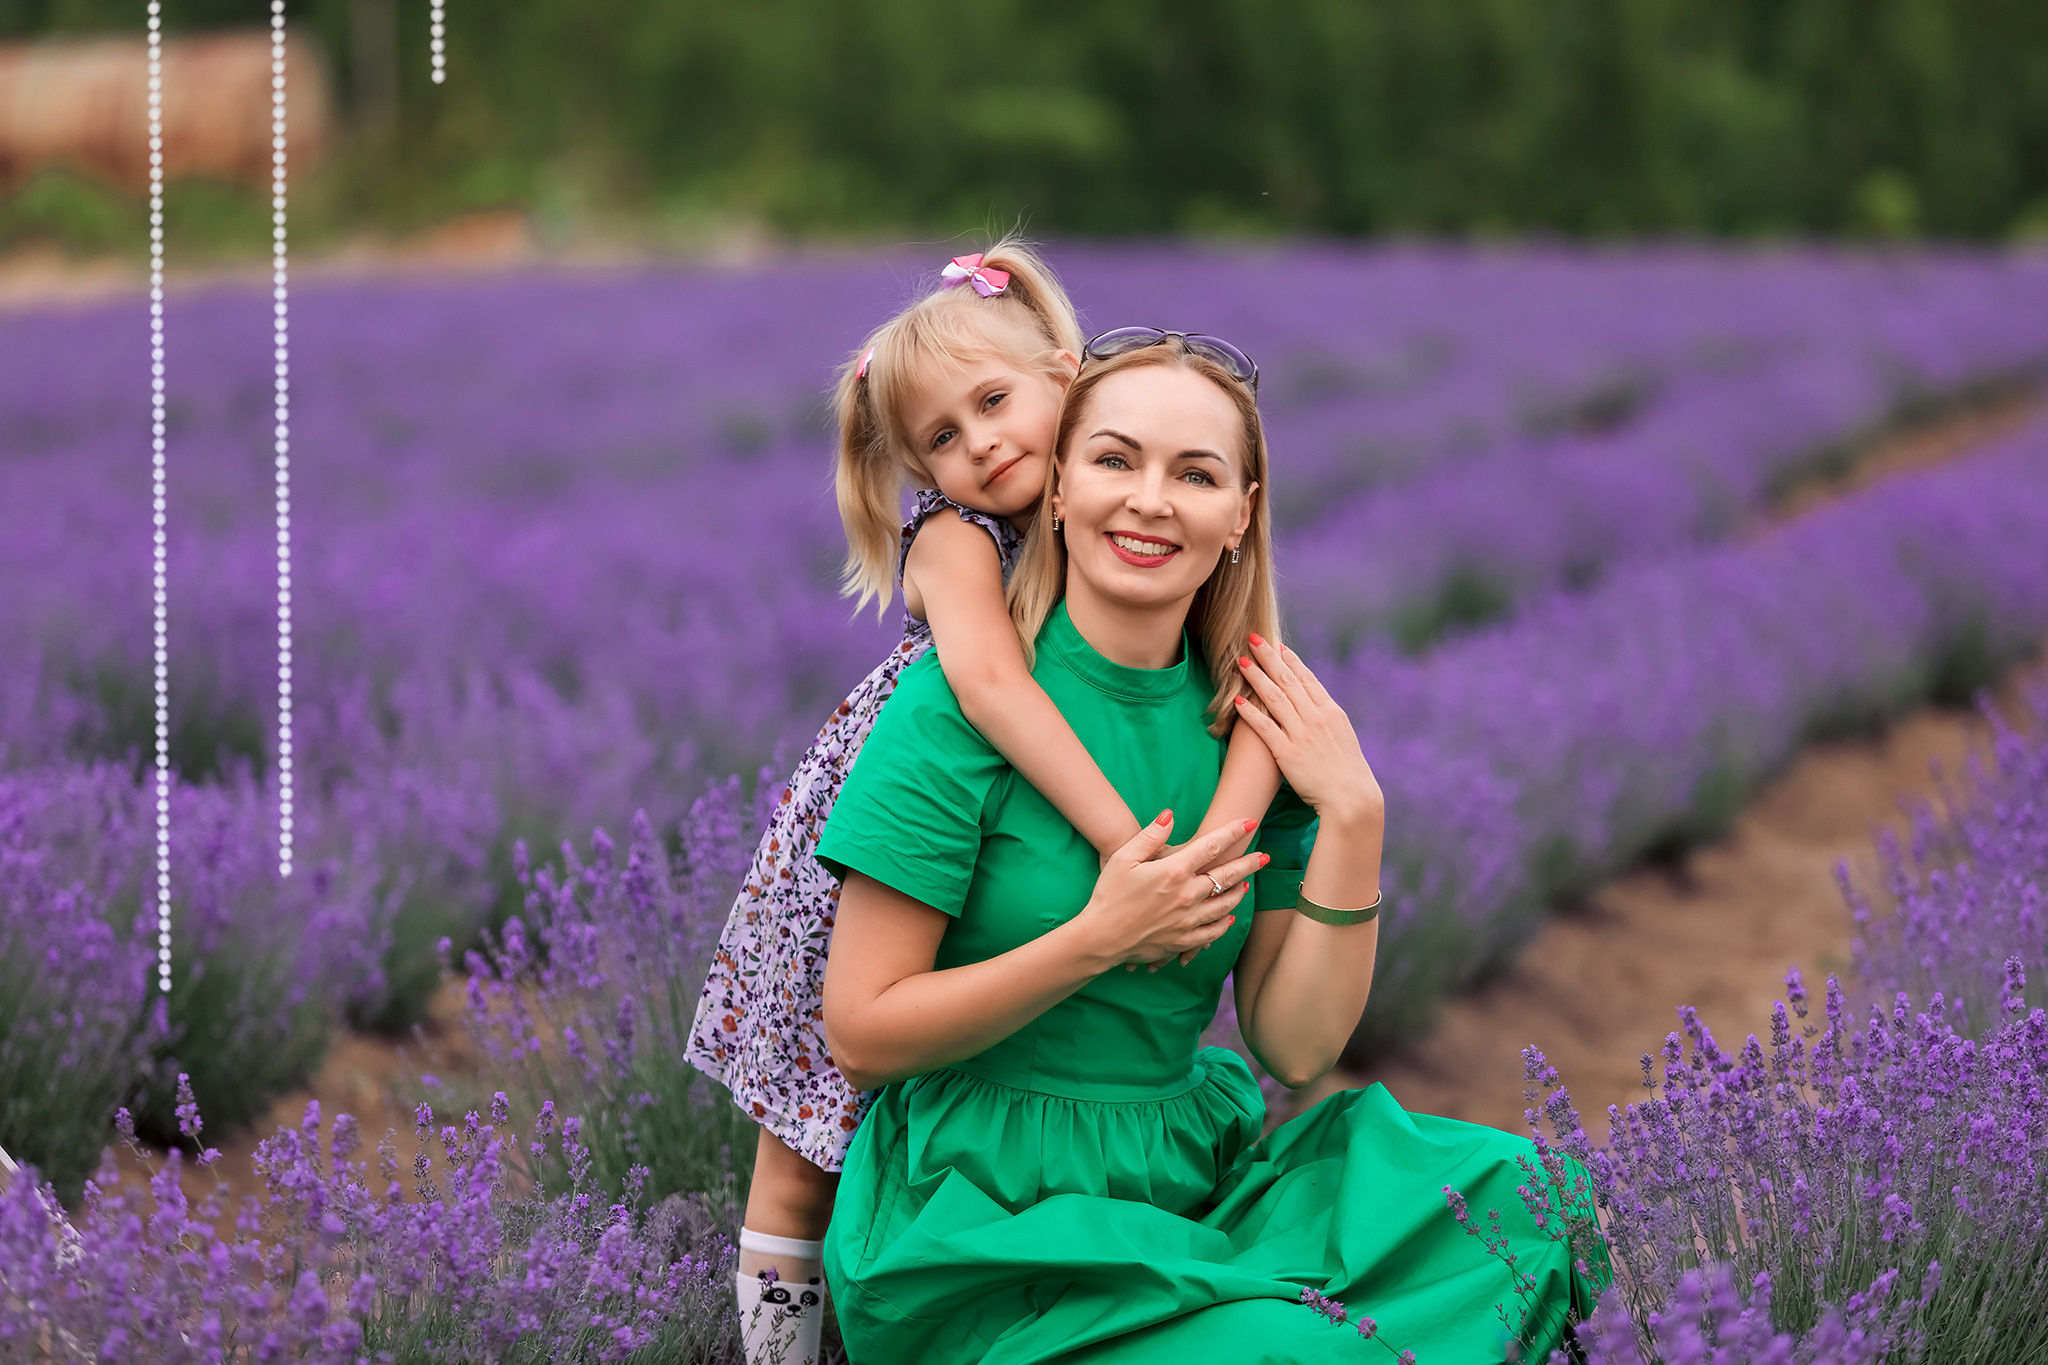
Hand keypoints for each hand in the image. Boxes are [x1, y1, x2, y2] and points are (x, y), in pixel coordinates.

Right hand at [1074, 812, 1268, 971]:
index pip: (1212, 846)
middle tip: (1264, 857)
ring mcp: (1188, 920)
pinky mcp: (1183, 940)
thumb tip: (1170, 815)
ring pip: (1225, 904)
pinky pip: (1213, 932)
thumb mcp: (1123, 858)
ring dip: (1239, 892)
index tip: (1249, 822)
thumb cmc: (1108, 895)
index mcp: (1174, 871)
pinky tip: (1228, 917)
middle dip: (1249, 864)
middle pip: (1228, 875)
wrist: (1101, 938)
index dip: (1233, 832)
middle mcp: (1187, 895)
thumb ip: (1150, 836)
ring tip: (1247, 884)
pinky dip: (1224, 922)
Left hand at [1231, 635, 1383, 828]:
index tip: (1277, 645)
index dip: (1290, 660)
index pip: (1307, 679)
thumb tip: (1315, 706)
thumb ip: (1327, 719)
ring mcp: (1302, 734)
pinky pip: (1266, 728)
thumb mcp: (1343, 737)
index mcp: (1331, 712)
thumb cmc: (1347, 771)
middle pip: (1288, 681)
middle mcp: (1316, 718)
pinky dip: (1251, 713)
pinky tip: (1238, 700)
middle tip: (1253, 638)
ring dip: (1257, 677)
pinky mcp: (1288, 754)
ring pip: (1275, 699)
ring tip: (1241, 661)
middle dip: (1269, 658)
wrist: (1351, 798)